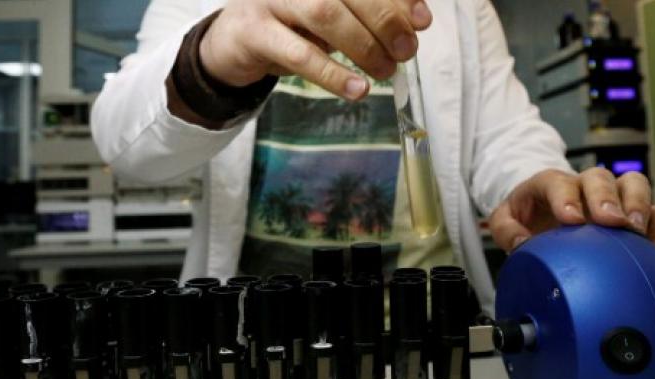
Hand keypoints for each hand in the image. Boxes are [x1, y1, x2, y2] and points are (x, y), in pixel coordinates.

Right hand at [199, 0, 432, 99]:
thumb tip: (415, 24)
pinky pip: (299, 53)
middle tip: (406, 51)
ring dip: (362, 46)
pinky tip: (357, 89)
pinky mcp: (252, 30)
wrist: (231, 43)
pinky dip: (333, 73)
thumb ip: (369, 13)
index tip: (423, 21)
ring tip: (385, 70)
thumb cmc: (290, 25)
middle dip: (385, 21)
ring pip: (324, 13)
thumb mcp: (332, 14)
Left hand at [489, 168, 654, 252]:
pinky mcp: (634, 214)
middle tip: (611, 220)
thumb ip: (505, 229)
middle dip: (607, 198)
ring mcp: (613, 197)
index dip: (567, 198)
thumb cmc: (528, 217)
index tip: (571, 219)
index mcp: (552, 184)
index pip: (559, 183)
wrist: (545, 216)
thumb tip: (520, 242)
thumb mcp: (505, 221)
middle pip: (601, 178)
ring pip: (634, 185)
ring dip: (638, 205)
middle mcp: (585, 186)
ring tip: (637, 231)